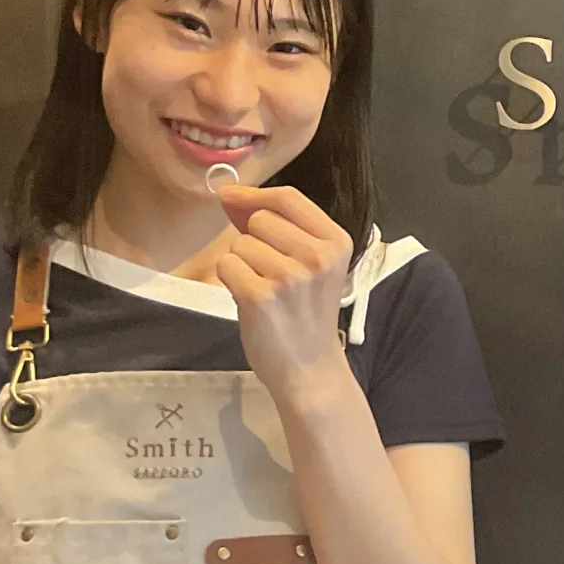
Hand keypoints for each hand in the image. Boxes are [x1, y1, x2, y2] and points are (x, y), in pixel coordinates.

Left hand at [212, 183, 353, 396]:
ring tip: (263, 289)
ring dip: (242, 263)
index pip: (288, 198)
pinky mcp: (260, 296)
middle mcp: (317, 256)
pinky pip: (227, 265)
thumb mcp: (313, 264)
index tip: (231, 198)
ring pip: (240, 244)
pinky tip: (249, 299)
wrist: (309, 368)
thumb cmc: (306, 314)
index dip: (254, 195)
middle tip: (268, 271)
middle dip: (252, 240)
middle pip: (260, 219)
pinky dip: (230, 280)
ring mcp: (289, 277)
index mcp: (336, 242)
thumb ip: (281, 227)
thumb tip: (231, 196)